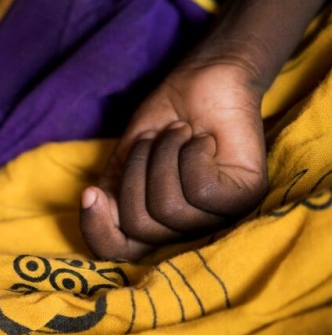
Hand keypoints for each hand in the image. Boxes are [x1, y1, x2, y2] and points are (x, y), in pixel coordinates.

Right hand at [80, 61, 267, 260]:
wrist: (205, 81)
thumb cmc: (165, 120)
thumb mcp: (125, 160)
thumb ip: (110, 191)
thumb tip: (92, 200)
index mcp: (154, 225)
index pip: (118, 253)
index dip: (98, 230)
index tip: (90, 193)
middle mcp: (185, 229)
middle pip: (139, 225)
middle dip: (136, 171)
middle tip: (154, 140)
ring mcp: (218, 217)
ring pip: (169, 208)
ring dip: (165, 157)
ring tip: (180, 133)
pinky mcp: (244, 198)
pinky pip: (200, 191)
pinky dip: (192, 154)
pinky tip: (204, 140)